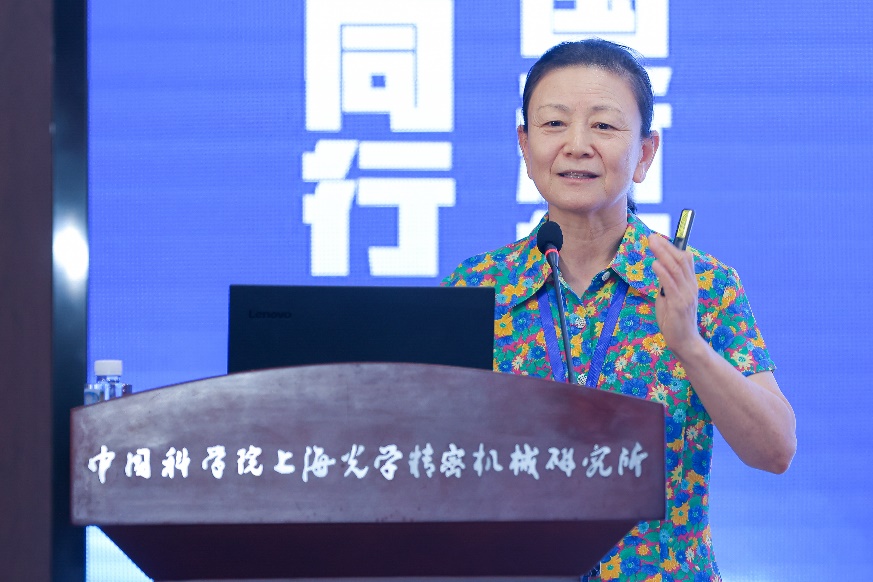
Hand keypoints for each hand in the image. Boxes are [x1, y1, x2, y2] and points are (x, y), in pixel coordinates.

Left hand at [648, 234, 704, 359]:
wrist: (684, 342)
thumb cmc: (674, 320)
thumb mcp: (669, 297)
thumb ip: (666, 284)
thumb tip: (659, 267)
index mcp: (689, 284)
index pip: (685, 260)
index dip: (672, 247)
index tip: (658, 238)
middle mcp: (691, 287)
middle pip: (680, 260)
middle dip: (666, 246)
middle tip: (652, 236)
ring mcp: (686, 295)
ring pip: (676, 269)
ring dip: (663, 254)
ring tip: (652, 243)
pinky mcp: (679, 305)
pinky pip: (671, 285)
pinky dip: (663, 272)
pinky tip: (655, 263)